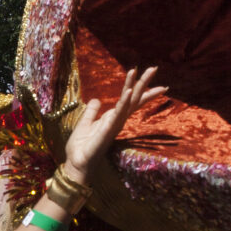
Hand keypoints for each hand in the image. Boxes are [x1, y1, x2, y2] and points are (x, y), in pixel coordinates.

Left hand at [61, 67, 163, 181]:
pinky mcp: (107, 130)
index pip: (131, 100)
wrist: (76, 162)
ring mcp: (114, 125)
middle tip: (154, 68)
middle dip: (144, 83)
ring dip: (136, 87)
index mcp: (113, 118)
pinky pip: (117, 113)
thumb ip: (91, 111)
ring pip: (129, 103)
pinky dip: (124, 102)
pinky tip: (129, 91)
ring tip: (142, 72)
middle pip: (134, 98)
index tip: (151, 77)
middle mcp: (117, 120)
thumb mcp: (85, 123)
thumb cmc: (82, 146)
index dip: (141, 89)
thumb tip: (96, 100)